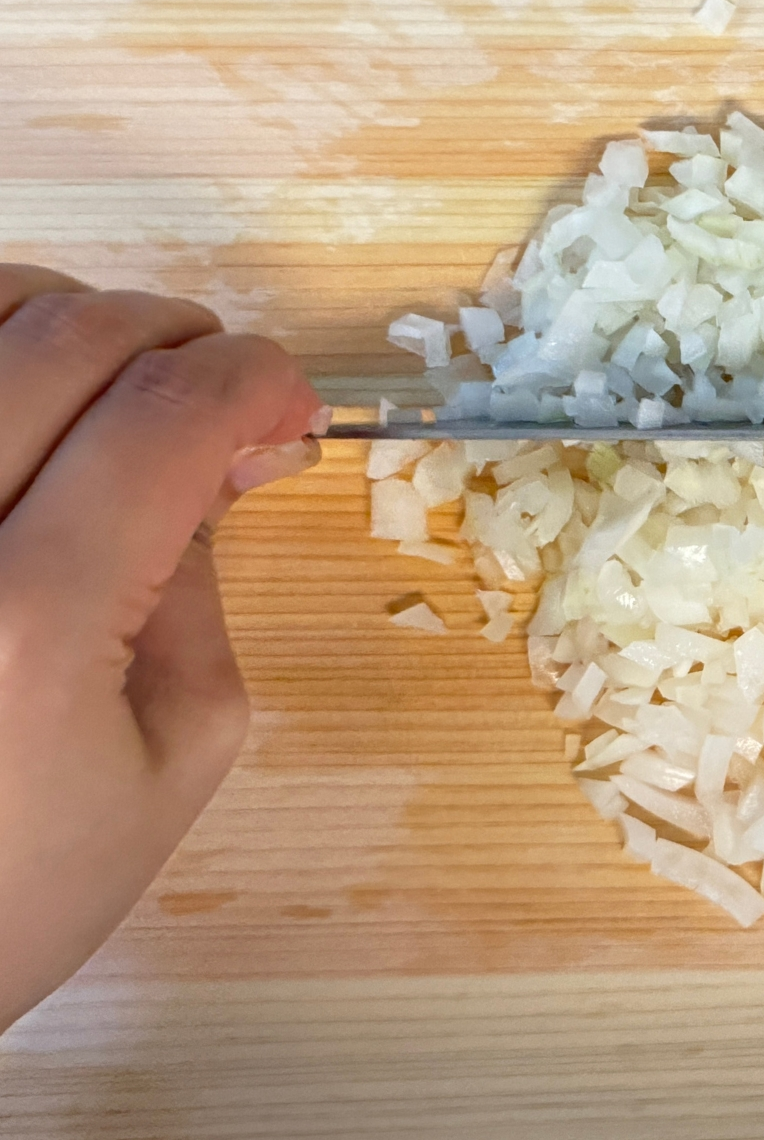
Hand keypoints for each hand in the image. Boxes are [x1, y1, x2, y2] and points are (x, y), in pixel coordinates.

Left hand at [0, 266, 323, 1029]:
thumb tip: (232, 452)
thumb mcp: (175, 753)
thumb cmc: (15, 887)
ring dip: (66, 317)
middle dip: (176, 332)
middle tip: (222, 388)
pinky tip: (23, 398)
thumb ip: (200, 580)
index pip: (167, 416)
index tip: (295, 407)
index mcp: (28, 623)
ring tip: (115, 378)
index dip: (257, 379)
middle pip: (64, 337)